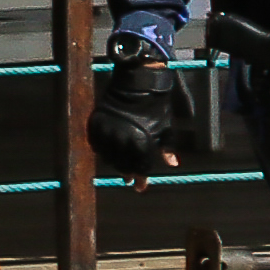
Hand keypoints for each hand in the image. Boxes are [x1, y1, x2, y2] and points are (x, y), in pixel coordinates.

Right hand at [87, 62, 184, 180]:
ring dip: (114, 163)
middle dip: (127, 172)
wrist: (137, 82)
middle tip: (128, 178)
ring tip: (119, 166)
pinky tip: (107, 154)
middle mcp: (122, 139)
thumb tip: (172, 165)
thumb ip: (167, 148)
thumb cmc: (155, 106)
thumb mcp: (166, 127)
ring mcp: (107, 131)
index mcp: (140, 142)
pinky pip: (96, 144)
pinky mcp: (97, 123)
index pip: (139, 167)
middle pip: (122, 165)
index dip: (140, 178)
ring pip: (108, 157)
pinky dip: (102, 151)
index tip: (140, 187)